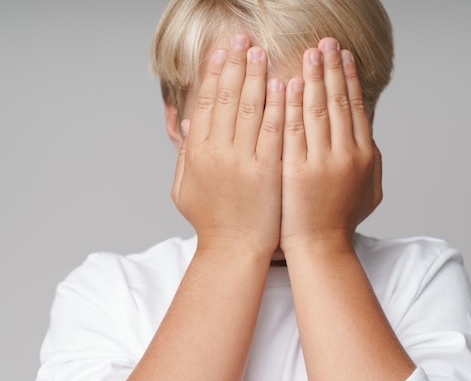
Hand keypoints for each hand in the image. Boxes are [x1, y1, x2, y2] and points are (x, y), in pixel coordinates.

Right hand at [172, 34, 284, 255]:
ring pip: (249, 108)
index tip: (221, 52)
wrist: (234, 251)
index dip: (213, 74)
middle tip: (243, 39)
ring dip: (256, 76)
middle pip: (225, 98)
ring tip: (262, 52)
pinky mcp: (267, 172)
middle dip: (234, 64)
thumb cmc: (212, 221)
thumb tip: (189, 122)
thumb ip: (186, 154)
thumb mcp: (186, 188)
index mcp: (197, 153)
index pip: (205, 102)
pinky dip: (278, 106)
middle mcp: (216, 153)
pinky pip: (273, 131)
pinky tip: (284, 84)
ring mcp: (242, 162)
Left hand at [280, 38, 382, 253]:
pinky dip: (293, 106)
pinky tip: (290, 84)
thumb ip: (370, 161)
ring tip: (311, 53)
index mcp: (364, 156)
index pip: (357, 108)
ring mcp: (323, 163)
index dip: (350, 79)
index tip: (344, 56)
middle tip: (326, 43)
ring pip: (320, 111)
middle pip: (340, 102)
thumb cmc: (340, 221)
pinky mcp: (298, 172)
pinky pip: (295, 131)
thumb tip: (368, 137)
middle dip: (333, 69)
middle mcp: (347, 156)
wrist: (320, 249)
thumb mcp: (367, 192)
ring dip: (316, 78)